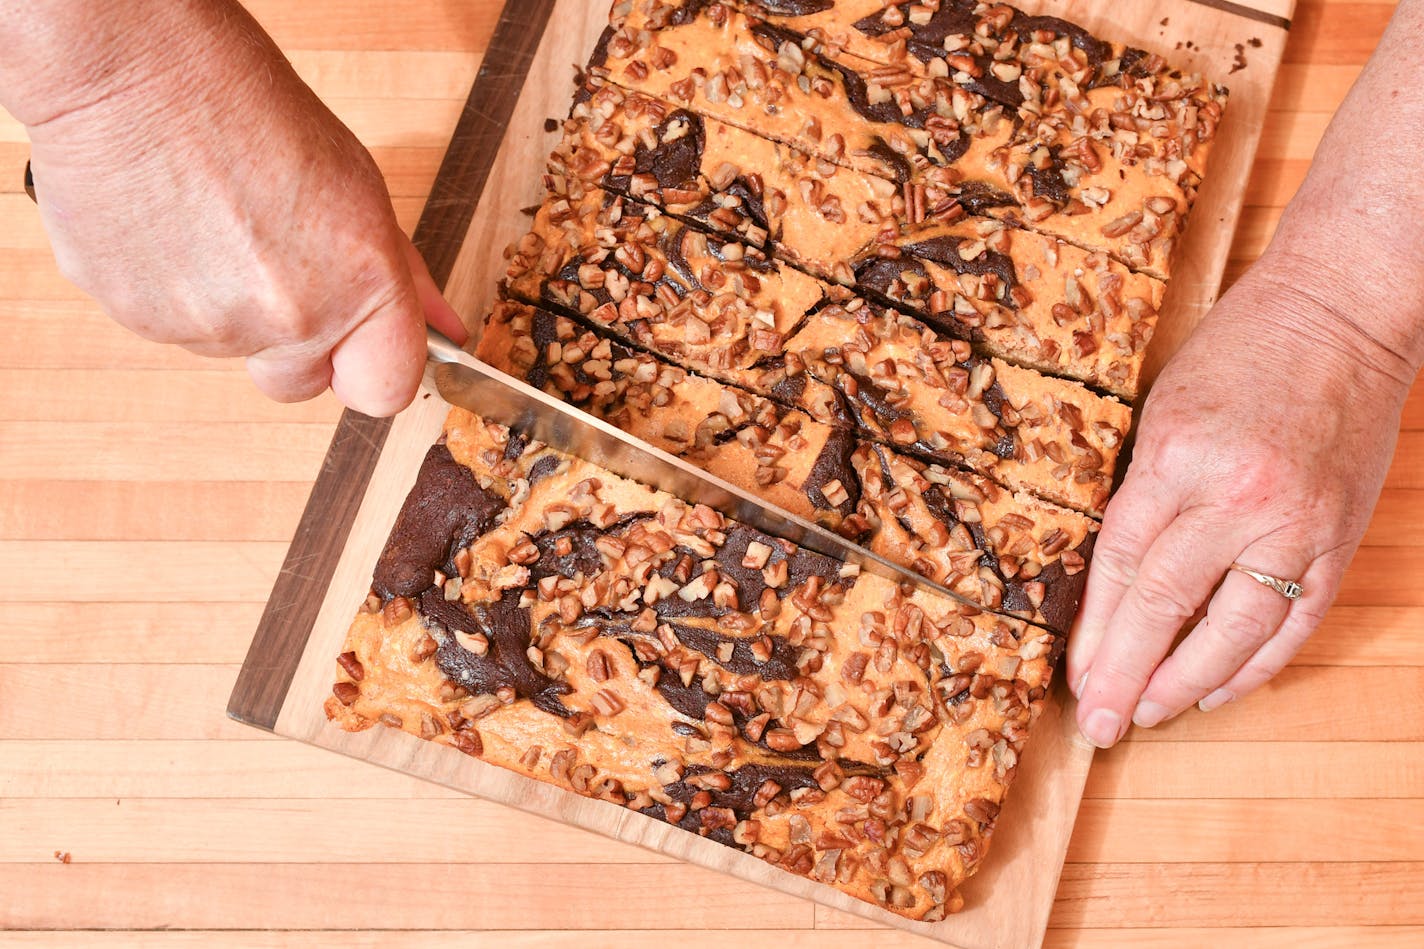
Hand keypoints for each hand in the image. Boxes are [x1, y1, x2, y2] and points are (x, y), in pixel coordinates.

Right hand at [15, 1, 464, 415]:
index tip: (367, 343)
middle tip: (281, 266)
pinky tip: (178, 230)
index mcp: (358, 285)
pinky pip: (176, 331)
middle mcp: (289, 319)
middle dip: (299, 344)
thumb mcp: (357, 186)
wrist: (127, 73)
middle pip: (301, 383)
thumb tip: (444, 327)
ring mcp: (210, 328)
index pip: (387, 391)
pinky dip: (179, 293)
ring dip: (234, 309)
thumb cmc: (245, 108)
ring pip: (235, 353)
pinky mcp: (141, 323)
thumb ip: (403, 274)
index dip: (376, 367)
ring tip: (220, 226)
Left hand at [1067, 258, 1413, 747]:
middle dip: (1127, 674)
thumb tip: (1114, 578)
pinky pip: (1295, 621)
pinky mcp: (1338, 536)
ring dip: (1188, 683)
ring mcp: (1294, 522)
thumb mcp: (1165, 412)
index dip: (1095, 628)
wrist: (1341, 313)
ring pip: (1235, 631)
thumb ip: (1144, 492)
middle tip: (1101, 724)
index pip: (1120, 564)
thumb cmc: (1241, 351)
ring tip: (1150, 715)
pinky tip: (1220, 692)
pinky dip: (1258, 665)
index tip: (1077, 674)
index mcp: (1176, 458)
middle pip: (1165, 606)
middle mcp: (1235, 497)